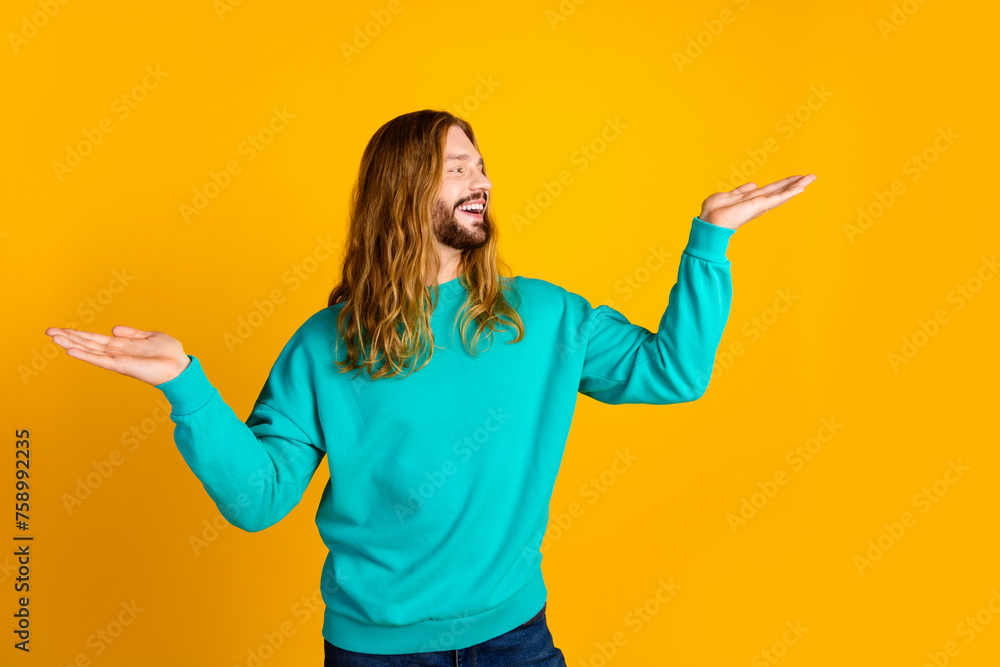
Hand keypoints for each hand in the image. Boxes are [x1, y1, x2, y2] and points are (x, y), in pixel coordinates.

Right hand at [43, 325, 189, 386]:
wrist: (180, 366)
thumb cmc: (168, 353)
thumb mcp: (149, 336)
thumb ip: (130, 333)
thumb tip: (112, 328)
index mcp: (121, 345)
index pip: (94, 339)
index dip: (77, 334)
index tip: (60, 329)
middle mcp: (116, 352)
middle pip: (87, 344)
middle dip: (68, 337)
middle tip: (48, 331)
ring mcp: (117, 359)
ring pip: (89, 351)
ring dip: (71, 344)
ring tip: (54, 338)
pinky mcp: (122, 366)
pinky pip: (100, 360)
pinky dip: (86, 355)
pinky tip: (72, 350)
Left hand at [700, 174, 816, 230]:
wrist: (710, 221)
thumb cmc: (714, 211)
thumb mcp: (728, 196)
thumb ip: (742, 191)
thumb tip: (754, 184)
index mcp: (750, 200)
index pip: (770, 190)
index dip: (782, 184)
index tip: (795, 178)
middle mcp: (758, 203)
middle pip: (780, 190)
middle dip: (795, 183)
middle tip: (811, 176)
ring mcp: (760, 205)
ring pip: (782, 193)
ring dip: (797, 185)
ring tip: (811, 178)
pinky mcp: (760, 206)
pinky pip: (778, 198)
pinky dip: (790, 193)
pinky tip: (802, 187)